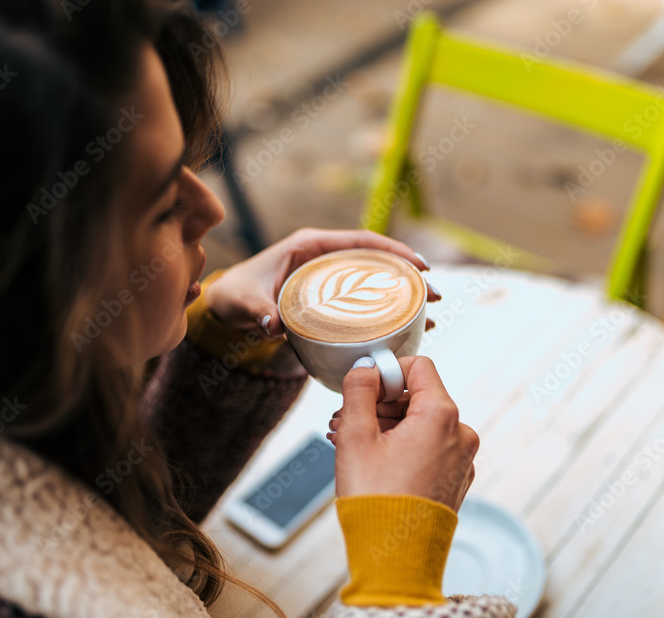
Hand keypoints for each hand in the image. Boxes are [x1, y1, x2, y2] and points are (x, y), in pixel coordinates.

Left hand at [204, 228, 440, 336]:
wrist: (227, 304)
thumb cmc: (236, 295)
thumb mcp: (245, 301)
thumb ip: (258, 310)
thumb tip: (273, 324)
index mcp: (311, 245)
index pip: (361, 241)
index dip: (394, 250)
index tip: (420, 265)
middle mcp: (325, 258)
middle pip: (377, 261)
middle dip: (409, 277)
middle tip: (436, 296)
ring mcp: (330, 278)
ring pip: (375, 282)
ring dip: (403, 297)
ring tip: (430, 317)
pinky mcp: (330, 298)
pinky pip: (364, 301)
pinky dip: (385, 313)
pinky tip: (405, 331)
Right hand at [328, 356, 478, 512]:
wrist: (396, 561)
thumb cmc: (376, 499)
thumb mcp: (356, 436)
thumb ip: (359, 391)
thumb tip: (366, 368)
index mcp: (442, 415)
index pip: (419, 367)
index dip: (386, 371)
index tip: (362, 388)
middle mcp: (461, 434)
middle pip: (418, 398)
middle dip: (379, 405)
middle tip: (344, 420)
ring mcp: (461, 461)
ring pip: (421, 426)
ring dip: (385, 428)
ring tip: (348, 444)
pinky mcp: (455, 482)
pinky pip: (428, 451)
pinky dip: (401, 450)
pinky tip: (371, 463)